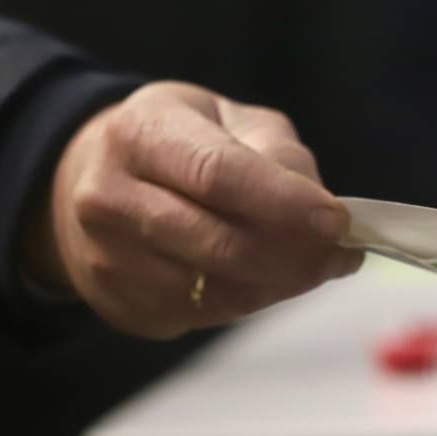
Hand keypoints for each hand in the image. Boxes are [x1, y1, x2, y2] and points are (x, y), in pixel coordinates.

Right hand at [22, 81, 362, 338]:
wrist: (96, 180)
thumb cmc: (183, 143)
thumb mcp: (231, 120)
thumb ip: (280, 156)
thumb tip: (326, 214)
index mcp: (139, 134)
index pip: (216, 174)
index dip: (284, 202)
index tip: (337, 221)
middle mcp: (108, 198)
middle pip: (219, 243)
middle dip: (296, 254)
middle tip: (341, 251)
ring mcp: (108, 259)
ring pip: (219, 291)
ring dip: (285, 282)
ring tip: (319, 262)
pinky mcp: (122, 306)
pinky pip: (208, 315)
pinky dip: (258, 299)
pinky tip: (280, 277)